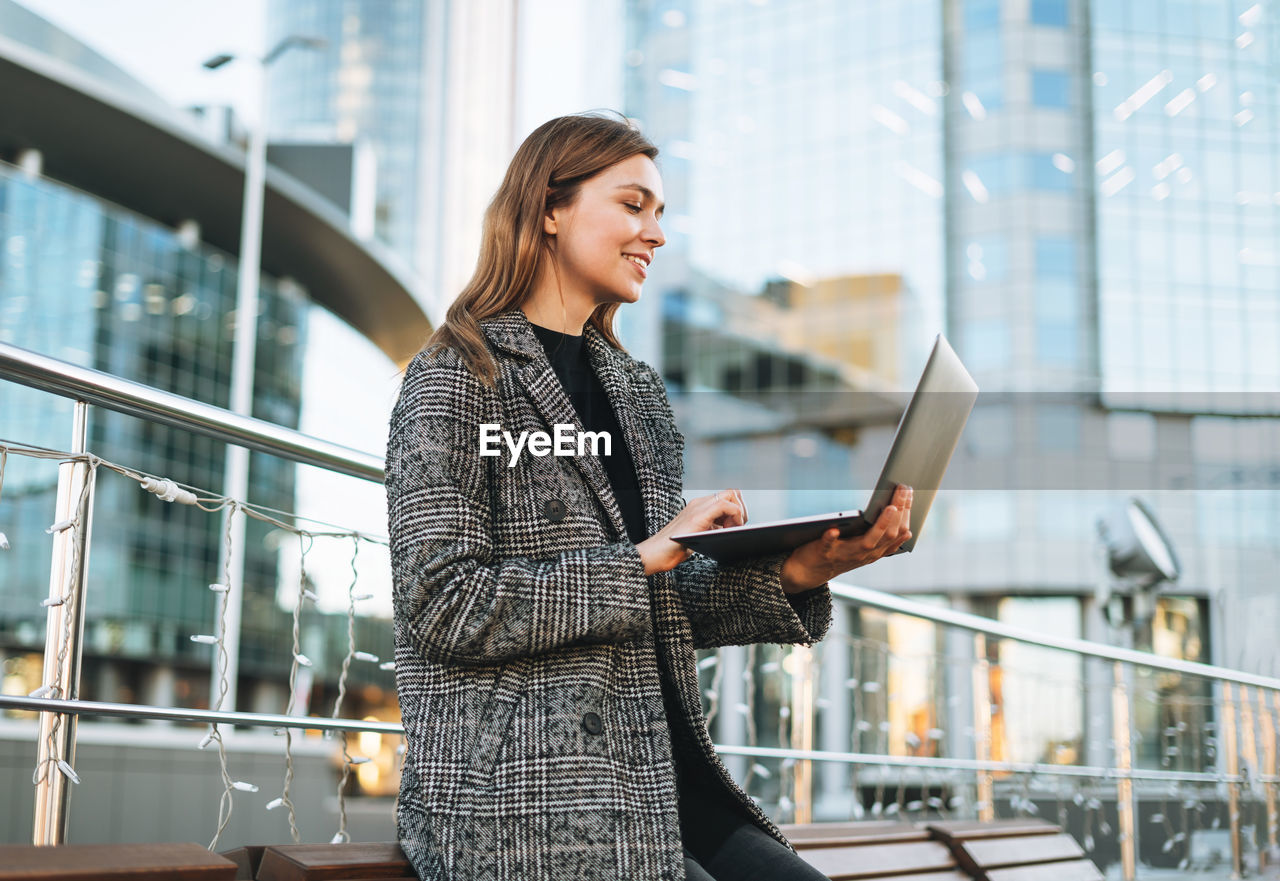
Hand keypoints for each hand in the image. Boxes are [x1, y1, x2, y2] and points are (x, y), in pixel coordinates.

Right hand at [636, 489, 746, 575]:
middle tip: (737, 527)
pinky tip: (729, 530)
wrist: (655, 553)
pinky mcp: (699, 515)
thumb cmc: (673, 548)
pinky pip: (726, 505)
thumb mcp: (698, 535)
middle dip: (741, 509)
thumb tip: (730, 529)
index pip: (727, 497)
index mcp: (699, 506)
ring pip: (731, 495)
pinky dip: (734, 516)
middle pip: (732, 493)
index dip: (737, 510)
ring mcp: (698, 507)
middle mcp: (699, 503)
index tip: (735, 527)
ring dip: (739, 512)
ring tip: (732, 529)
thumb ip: (711, 528)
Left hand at [779, 485, 912, 593]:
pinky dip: (831, 538)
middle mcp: (866, 554)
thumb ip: (879, 532)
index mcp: (876, 550)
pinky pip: (829, 546)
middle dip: (899, 510)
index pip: (898, 532)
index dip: (906, 512)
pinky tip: (832, 529)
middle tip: (904, 490)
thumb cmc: (839, 551)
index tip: (910, 492)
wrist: (810, 570)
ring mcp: (846, 555)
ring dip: (881, 525)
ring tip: (888, 508)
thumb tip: (897, 510)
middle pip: (889, 533)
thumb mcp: (863, 543)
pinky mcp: (825, 552)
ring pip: (868, 542)